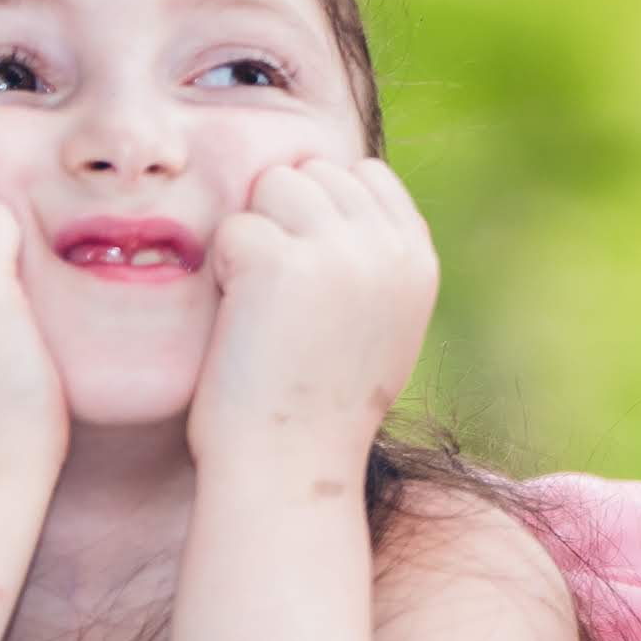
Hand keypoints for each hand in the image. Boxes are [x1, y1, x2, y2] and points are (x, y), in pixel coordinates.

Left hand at [188, 155, 439, 484]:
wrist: (288, 470)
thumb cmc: (319, 408)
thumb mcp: (383, 326)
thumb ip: (378, 259)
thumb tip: (344, 188)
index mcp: (419, 262)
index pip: (364, 174)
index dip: (320, 210)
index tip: (305, 276)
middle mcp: (388, 248)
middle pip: (313, 171)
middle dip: (283, 219)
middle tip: (279, 299)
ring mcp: (338, 250)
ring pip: (271, 186)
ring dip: (252, 237)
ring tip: (260, 306)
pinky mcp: (280, 261)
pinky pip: (233, 227)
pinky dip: (222, 270)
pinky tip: (239, 321)